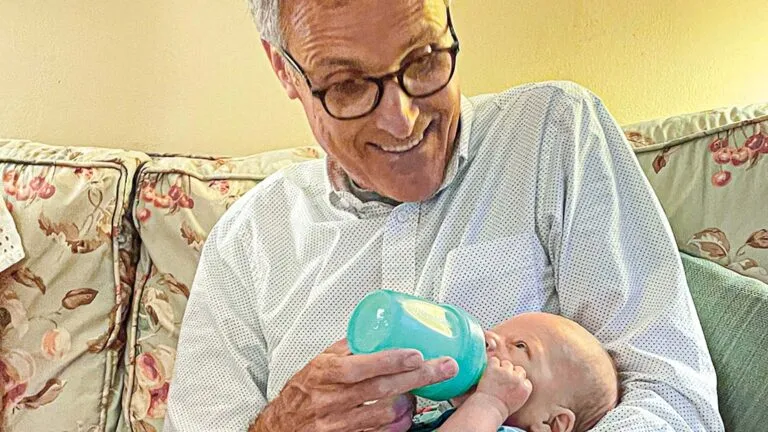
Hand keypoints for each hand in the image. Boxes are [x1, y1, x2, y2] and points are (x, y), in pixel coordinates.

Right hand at [251, 339, 458, 431]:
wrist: (281, 426)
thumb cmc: (301, 392)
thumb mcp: (319, 362)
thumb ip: (348, 348)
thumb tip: (377, 329)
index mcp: (325, 373)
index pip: (361, 365)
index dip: (391, 360)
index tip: (416, 354)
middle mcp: (332, 399)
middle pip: (382, 388)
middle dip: (418, 377)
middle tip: (443, 368)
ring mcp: (339, 423)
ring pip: (384, 414)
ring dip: (410, 402)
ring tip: (424, 391)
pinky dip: (397, 425)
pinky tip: (407, 415)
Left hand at [474, 356, 531, 419]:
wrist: (488, 409)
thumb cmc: (500, 409)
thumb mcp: (517, 402)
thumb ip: (520, 390)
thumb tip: (519, 380)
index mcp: (525, 389)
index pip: (525, 379)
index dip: (517, 381)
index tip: (510, 386)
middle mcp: (518, 379)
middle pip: (518, 369)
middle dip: (511, 373)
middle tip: (501, 381)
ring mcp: (506, 373)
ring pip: (506, 363)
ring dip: (501, 368)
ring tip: (494, 378)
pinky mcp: (494, 369)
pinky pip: (494, 360)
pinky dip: (491, 365)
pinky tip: (488, 373)